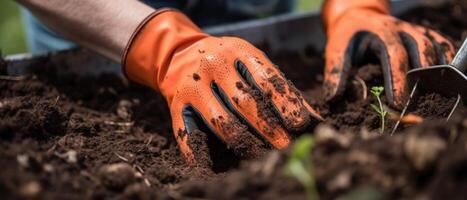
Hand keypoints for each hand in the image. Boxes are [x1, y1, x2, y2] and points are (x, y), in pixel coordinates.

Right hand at [123, 9, 322, 164]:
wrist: (179, 53)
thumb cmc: (228, 61)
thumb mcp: (252, 62)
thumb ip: (279, 87)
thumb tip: (314, 119)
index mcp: (238, 52)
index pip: (266, 79)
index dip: (284, 103)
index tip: (300, 124)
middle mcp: (214, 66)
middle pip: (244, 102)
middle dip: (268, 127)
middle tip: (286, 146)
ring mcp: (193, 86)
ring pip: (220, 119)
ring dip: (242, 141)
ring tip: (260, 156)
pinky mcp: (177, 105)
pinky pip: (188, 133)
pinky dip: (198, 154)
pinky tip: (211, 169)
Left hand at [322, 0, 454, 106]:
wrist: (358, 17)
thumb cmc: (348, 37)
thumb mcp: (336, 51)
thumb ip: (335, 73)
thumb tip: (332, 99)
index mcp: (382, 33)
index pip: (395, 57)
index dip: (398, 81)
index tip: (397, 103)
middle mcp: (403, 30)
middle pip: (421, 50)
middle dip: (422, 77)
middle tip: (419, 103)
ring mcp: (416, 31)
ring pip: (435, 48)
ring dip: (438, 71)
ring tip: (436, 96)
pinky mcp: (424, 34)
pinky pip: (442, 45)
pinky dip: (447, 60)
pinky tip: (446, 78)